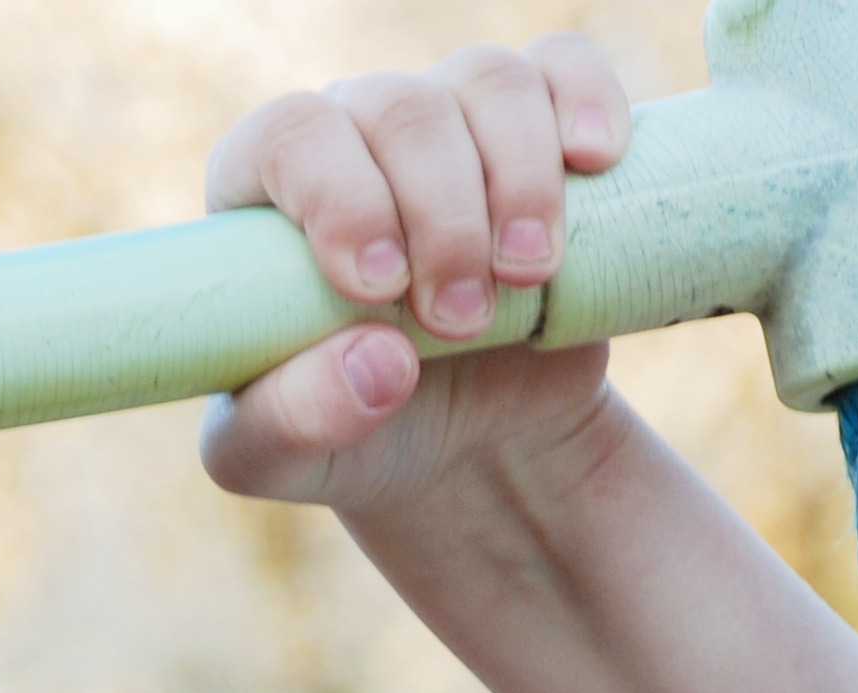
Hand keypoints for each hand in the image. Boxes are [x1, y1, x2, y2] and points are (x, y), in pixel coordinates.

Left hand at [198, 40, 632, 519]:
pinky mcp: (537, 131)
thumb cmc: (349, 436)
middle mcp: (351, 138)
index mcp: (263, 193)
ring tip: (526, 278)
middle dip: (441, 217)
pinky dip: (584, 99)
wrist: (463, 448)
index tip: (379, 287)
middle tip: (460, 319)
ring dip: (518, 179)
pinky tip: (594, 162)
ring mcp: (448, 123)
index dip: (341, 197)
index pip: (288, 137)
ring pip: (486, 84)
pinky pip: (562, 64)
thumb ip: (290, 423)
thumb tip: (377, 362)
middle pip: (398, 109)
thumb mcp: (280, 461)